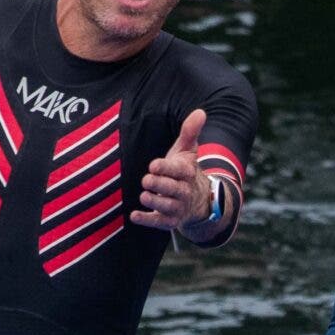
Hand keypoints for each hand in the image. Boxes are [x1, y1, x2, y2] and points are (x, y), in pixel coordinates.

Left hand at [131, 108, 213, 233]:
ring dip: (155, 201)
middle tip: (146, 179)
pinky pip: (159, 222)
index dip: (166, 168)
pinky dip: (147, 220)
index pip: (179, 171)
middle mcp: (185, 191)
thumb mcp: (188, 150)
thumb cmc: (185, 170)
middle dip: (160, 184)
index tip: (153, 164)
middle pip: (173, 189)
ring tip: (144, 195)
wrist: (198, 200)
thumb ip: (190, 132)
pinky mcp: (170, 220)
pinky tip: (134, 215)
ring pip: (167, 206)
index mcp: (188, 173)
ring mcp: (178, 207)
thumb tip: (200, 112)